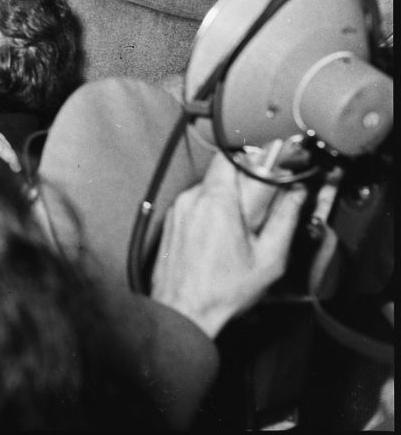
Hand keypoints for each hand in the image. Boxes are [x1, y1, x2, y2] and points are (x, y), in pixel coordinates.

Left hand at [149, 149, 306, 339]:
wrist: (184, 310)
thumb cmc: (221, 291)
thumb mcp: (268, 259)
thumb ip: (285, 220)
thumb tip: (297, 195)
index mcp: (216, 202)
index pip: (231, 156)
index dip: (252, 158)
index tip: (268, 167)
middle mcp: (192, 199)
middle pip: (220, 171)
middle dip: (242, 182)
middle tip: (258, 204)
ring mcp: (178, 209)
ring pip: (207, 188)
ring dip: (225, 199)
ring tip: (239, 228)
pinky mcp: (171, 220)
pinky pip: (194, 203)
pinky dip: (209, 212)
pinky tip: (219, 237)